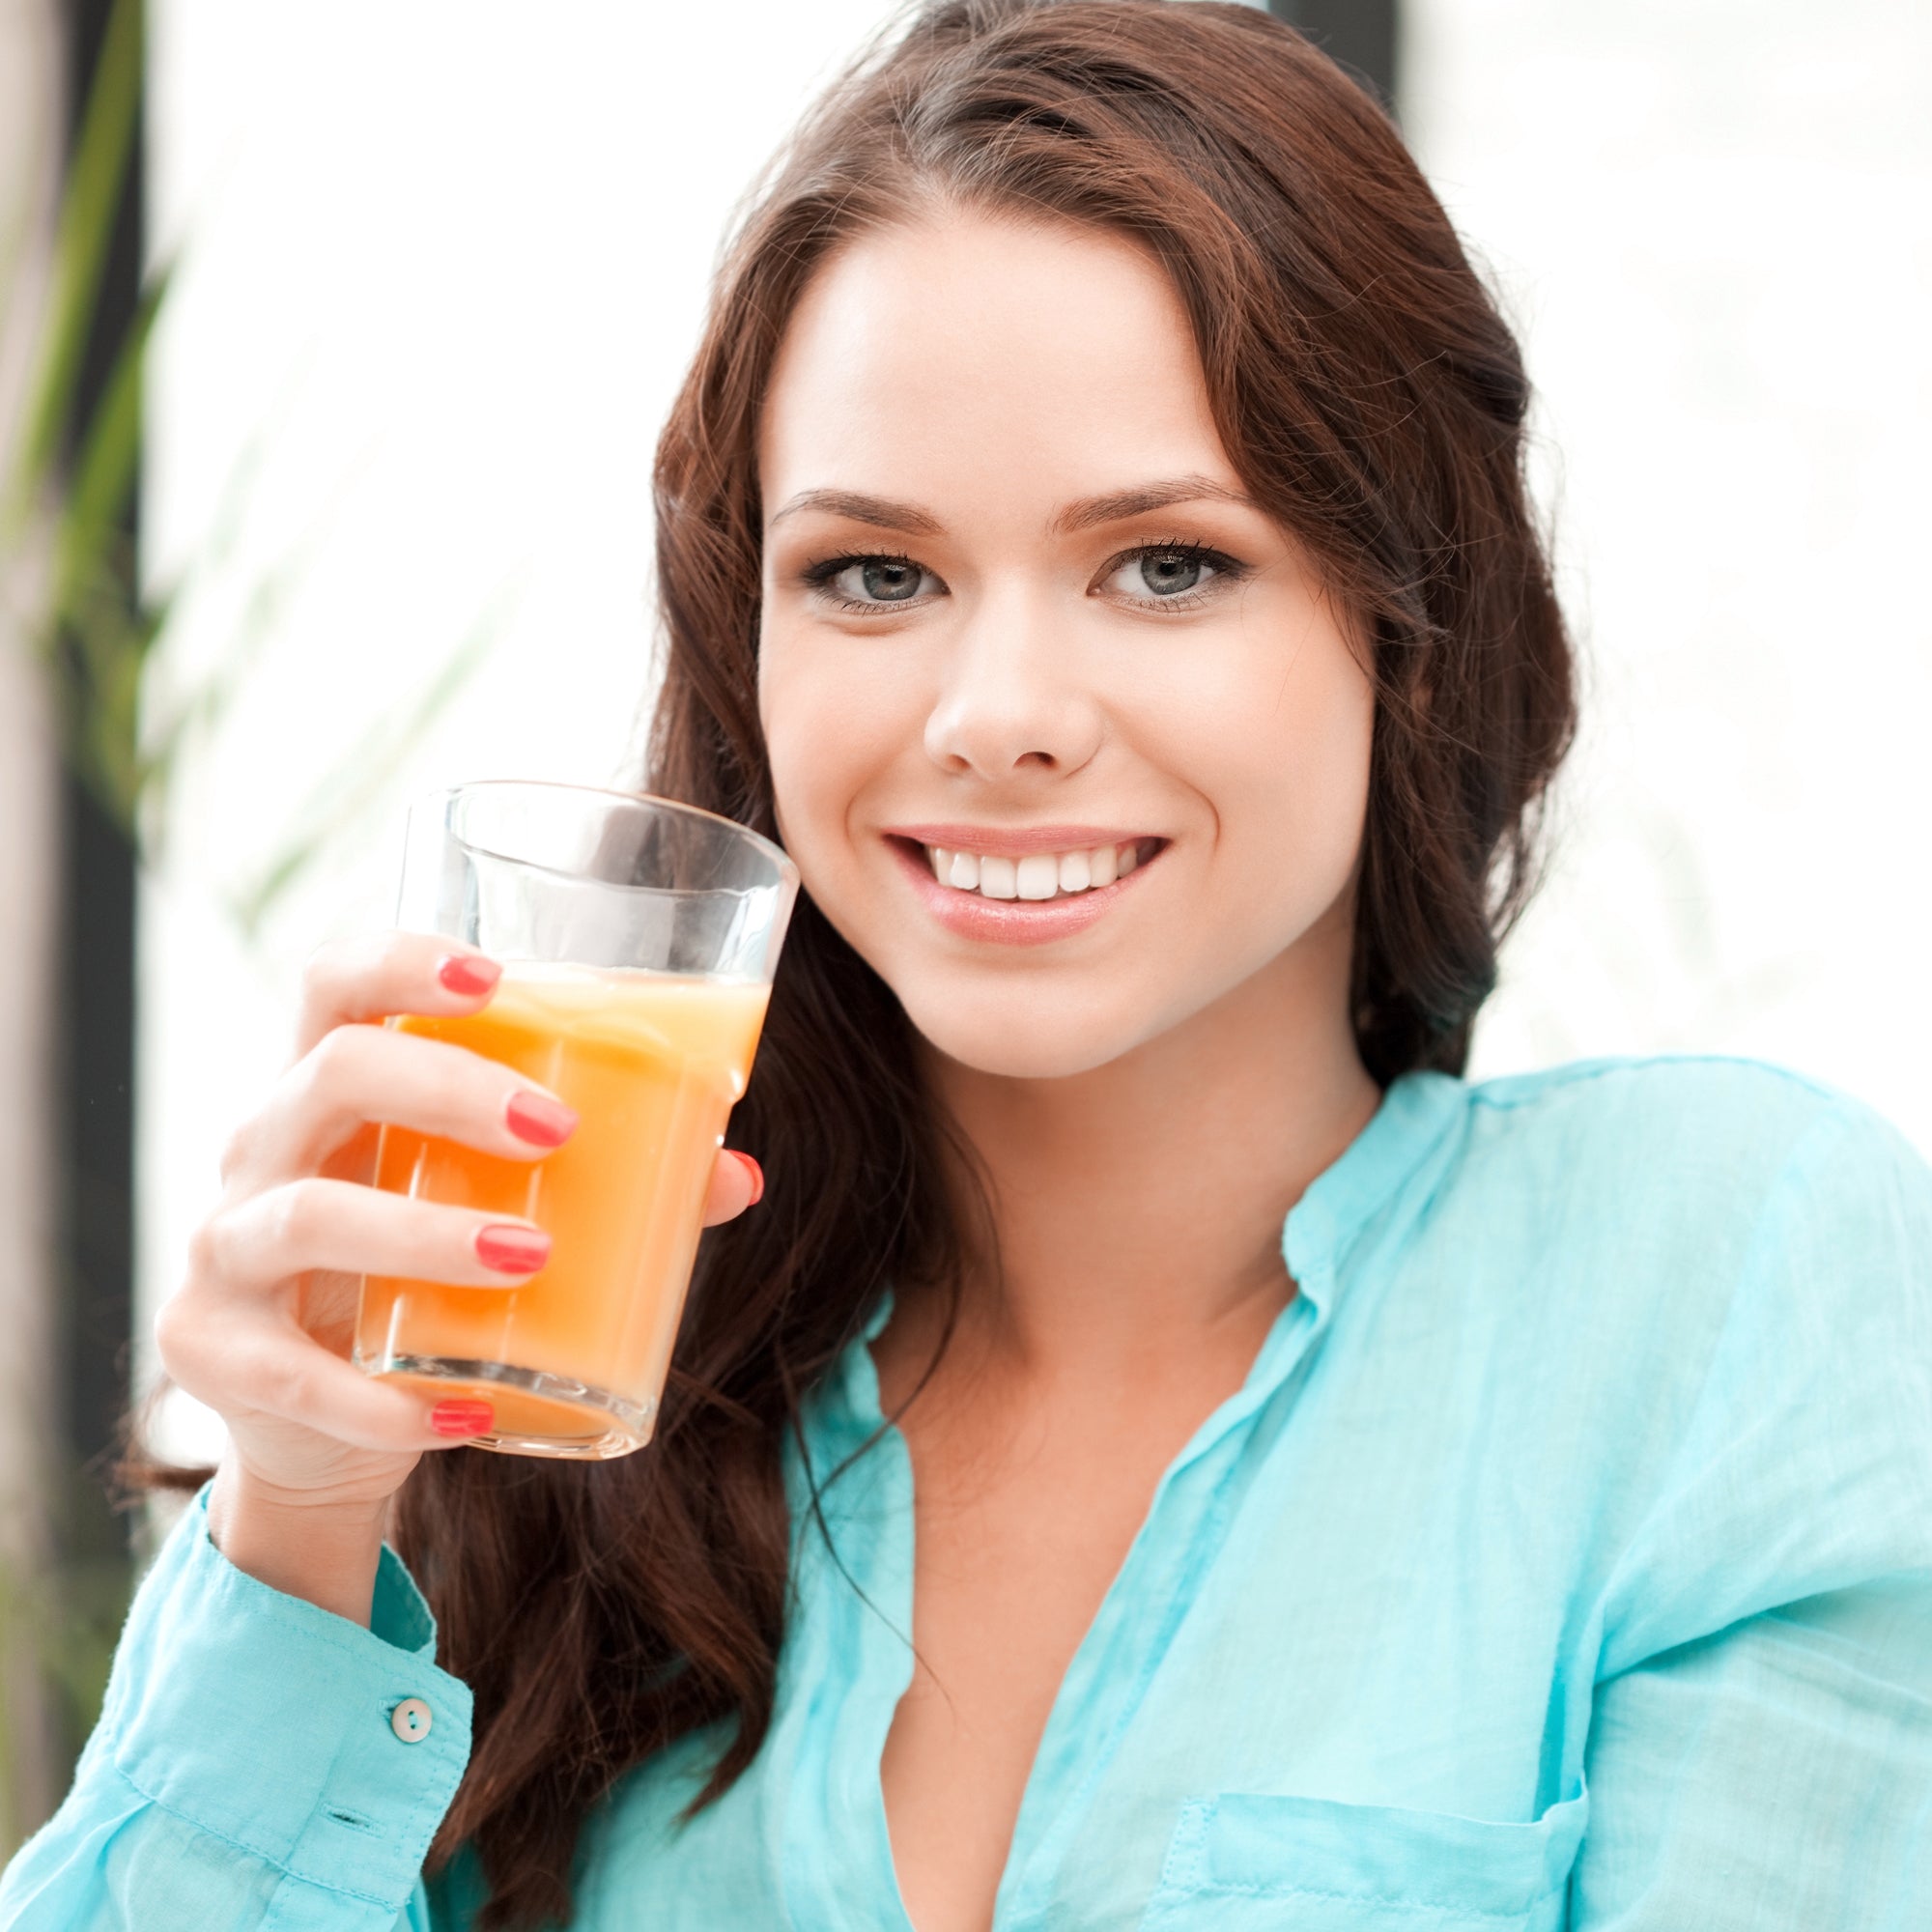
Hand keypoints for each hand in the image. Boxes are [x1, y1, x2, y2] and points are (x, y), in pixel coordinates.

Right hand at [159, 933, 762, 1615]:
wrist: (316, 1425)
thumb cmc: (422, 1276)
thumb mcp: (493, 1211)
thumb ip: (610, 1184)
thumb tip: (736, 1175)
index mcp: (328, 1090)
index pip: (335, 984)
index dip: (399, 962)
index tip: (493, 978)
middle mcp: (261, 1150)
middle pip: (333, 1073)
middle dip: (448, 1088)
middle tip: (554, 1129)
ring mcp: (224, 1252)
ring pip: (308, 1218)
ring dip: (426, 1235)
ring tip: (532, 1257)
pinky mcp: (214, 1354)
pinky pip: (295, 1376)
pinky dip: (386, 1402)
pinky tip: (468, 1414)